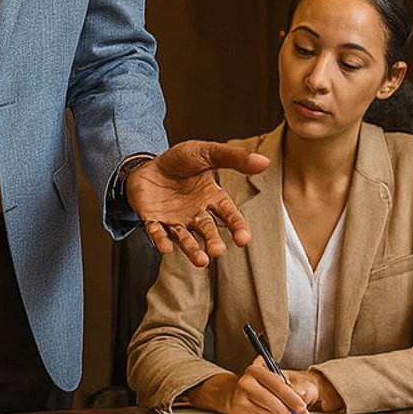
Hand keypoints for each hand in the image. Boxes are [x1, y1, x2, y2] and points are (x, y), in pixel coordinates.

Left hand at [125, 140, 269, 267]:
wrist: (148, 163)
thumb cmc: (180, 160)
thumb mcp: (207, 152)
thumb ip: (233, 158)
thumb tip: (264, 161)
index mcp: (211, 198)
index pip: (228, 214)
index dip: (237, 226)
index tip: (243, 240)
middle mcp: (195, 213)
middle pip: (207, 230)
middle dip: (213, 241)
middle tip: (218, 251)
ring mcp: (175, 220)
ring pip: (185, 238)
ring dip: (192, 249)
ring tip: (201, 261)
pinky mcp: (153, 221)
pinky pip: (158, 233)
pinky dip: (161, 241)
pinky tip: (166, 248)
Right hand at [223, 356, 314, 413]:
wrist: (233, 393)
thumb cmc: (257, 385)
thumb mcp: (270, 378)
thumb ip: (286, 385)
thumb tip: (302, 395)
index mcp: (255, 370)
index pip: (276, 384)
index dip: (291, 397)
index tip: (302, 406)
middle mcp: (245, 383)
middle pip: (270, 400)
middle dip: (286, 410)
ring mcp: (239, 398)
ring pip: (266, 413)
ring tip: (281, 413)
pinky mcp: (237, 412)